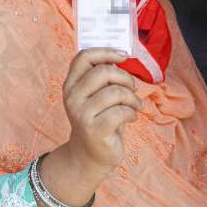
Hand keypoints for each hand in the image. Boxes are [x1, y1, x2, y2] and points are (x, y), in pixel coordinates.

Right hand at [61, 48, 141, 176]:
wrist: (89, 154)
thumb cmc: (99, 120)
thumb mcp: (95, 96)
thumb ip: (102, 78)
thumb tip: (120, 56)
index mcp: (71, 84)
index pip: (83, 57)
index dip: (106, 52)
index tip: (123, 56)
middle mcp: (72, 97)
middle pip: (104, 72)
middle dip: (126, 78)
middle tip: (133, 89)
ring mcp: (81, 113)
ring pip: (115, 92)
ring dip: (133, 98)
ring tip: (135, 106)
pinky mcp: (94, 129)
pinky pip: (121, 112)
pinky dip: (132, 113)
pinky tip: (131, 118)